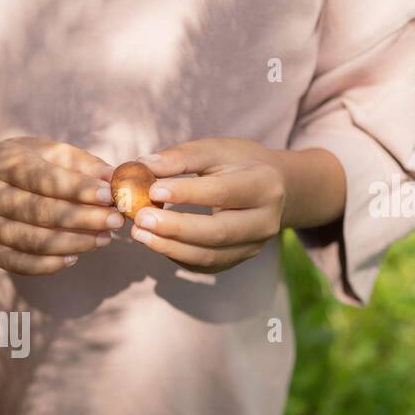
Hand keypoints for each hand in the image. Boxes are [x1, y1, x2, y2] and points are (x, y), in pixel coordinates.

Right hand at [0, 137, 120, 274]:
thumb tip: (116, 179)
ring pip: (32, 240)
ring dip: (72, 243)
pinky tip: (75, 258)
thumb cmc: (25, 164)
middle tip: (115, 221)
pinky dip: (49, 265)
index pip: (42, 178)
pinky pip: (19, 264)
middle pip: (38, 212)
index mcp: (4, 163)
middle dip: (82, 219)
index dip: (78, 189)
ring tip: (104, 239)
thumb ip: (83, 165)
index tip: (110, 195)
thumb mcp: (49, 153)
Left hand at [128, 138, 286, 273]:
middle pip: (217, 232)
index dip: (187, 194)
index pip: (222, 192)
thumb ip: (182, 157)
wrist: (274, 187)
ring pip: (209, 255)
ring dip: (170, 247)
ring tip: (140, 233)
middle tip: (141, 219)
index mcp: (264, 185)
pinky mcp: (239, 259)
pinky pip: (204, 265)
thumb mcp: (216, 150)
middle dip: (175, 228)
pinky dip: (177, 256)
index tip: (153, 190)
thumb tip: (143, 165)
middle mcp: (265, 220)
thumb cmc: (239, 163)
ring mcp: (253, 245)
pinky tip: (155, 242)